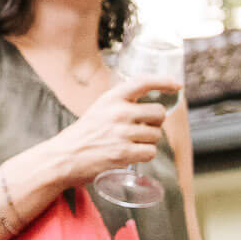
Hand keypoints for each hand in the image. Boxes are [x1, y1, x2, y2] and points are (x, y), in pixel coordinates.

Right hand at [45, 79, 170, 184]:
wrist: (64, 157)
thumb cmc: (83, 135)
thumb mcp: (99, 109)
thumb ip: (121, 105)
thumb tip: (149, 108)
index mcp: (111, 98)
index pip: (143, 82)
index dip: (163, 82)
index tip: (176, 85)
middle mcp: (118, 112)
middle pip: (158, 112)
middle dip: (157, 122)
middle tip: (145, 128)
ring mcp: (121, 133)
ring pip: (156, 135)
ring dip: (150, 141)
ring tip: (133, 143)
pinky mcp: (123, 153)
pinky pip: (150, 152)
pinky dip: (145, 155)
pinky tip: (133, 154)